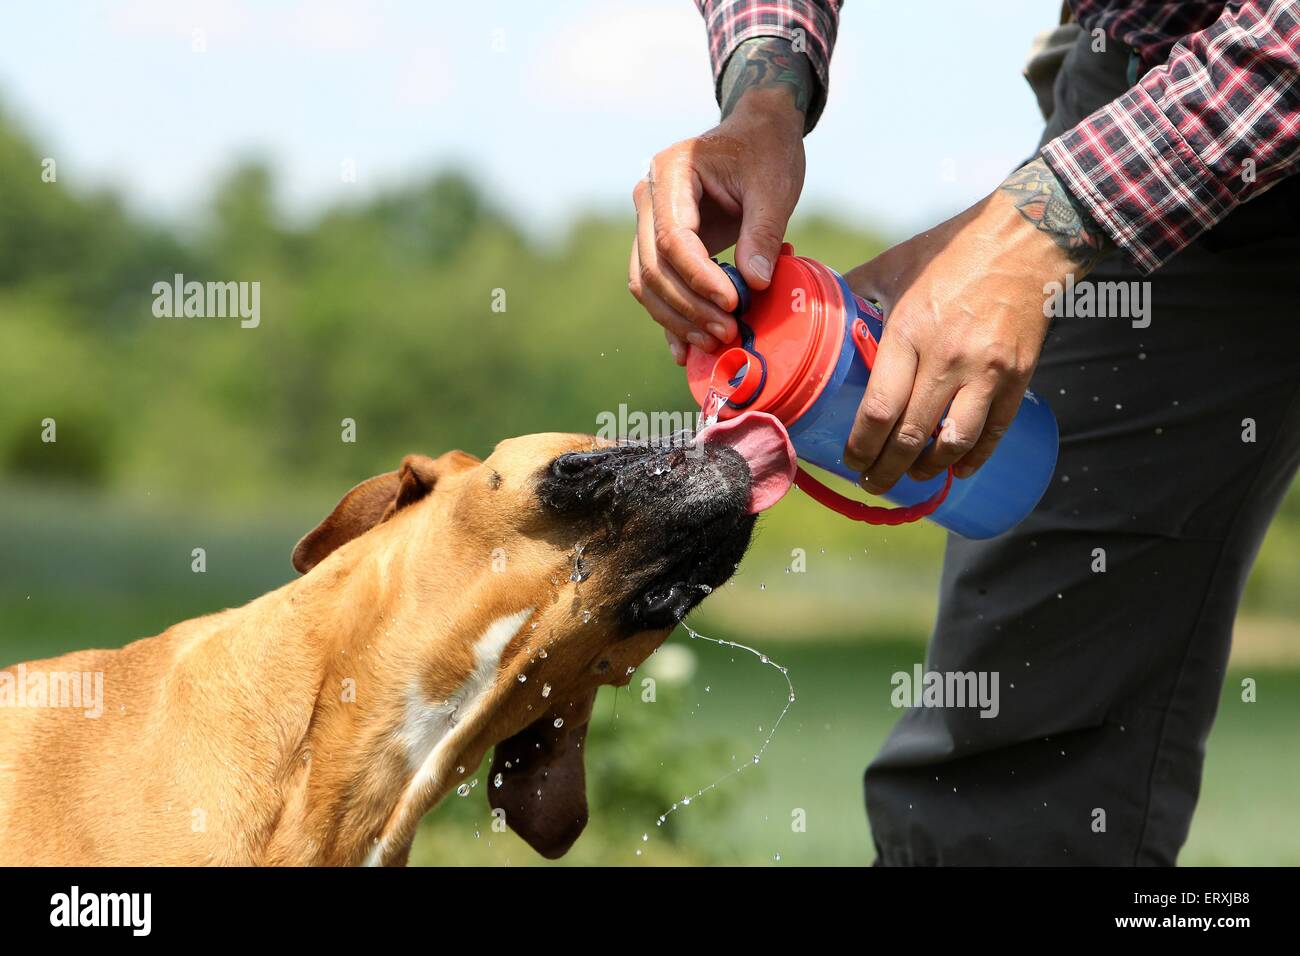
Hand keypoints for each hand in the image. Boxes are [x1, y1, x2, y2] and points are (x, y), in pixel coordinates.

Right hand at [628, 39, 809, 364]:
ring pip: (647, 282)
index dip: (699, 278)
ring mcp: (648, 222)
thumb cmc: (765, 151)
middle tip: (728, 330)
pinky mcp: (658, 244)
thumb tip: (754, 285)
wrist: (756, 134)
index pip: (672, 239)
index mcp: (671, 174)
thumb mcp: (773, 185)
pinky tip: (687, 350)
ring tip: (717, 340)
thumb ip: (763, 233)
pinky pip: (654, 286)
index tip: (733, 302)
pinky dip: (670, 318)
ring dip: (677, 318)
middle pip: (654, 266)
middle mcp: (649, 198)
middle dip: (690, 306)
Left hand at [842, 157, 1111, 491]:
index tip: (851, 460)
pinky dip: (974, 458)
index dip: (862, 446)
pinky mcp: (1018, 375)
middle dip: (887, 470)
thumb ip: (856, 293)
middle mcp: (948, 356)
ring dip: (929, 470)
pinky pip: (994, 431)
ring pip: (953, 442)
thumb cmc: (953, 251)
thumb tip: (819, 314)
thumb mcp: (894, 265)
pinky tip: (957, 469)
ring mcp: (986, 370)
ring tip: (912, 479)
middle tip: (873, 483)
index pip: (879, 409)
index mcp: (910, 332)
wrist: (1027, 237)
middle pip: (912, 436)